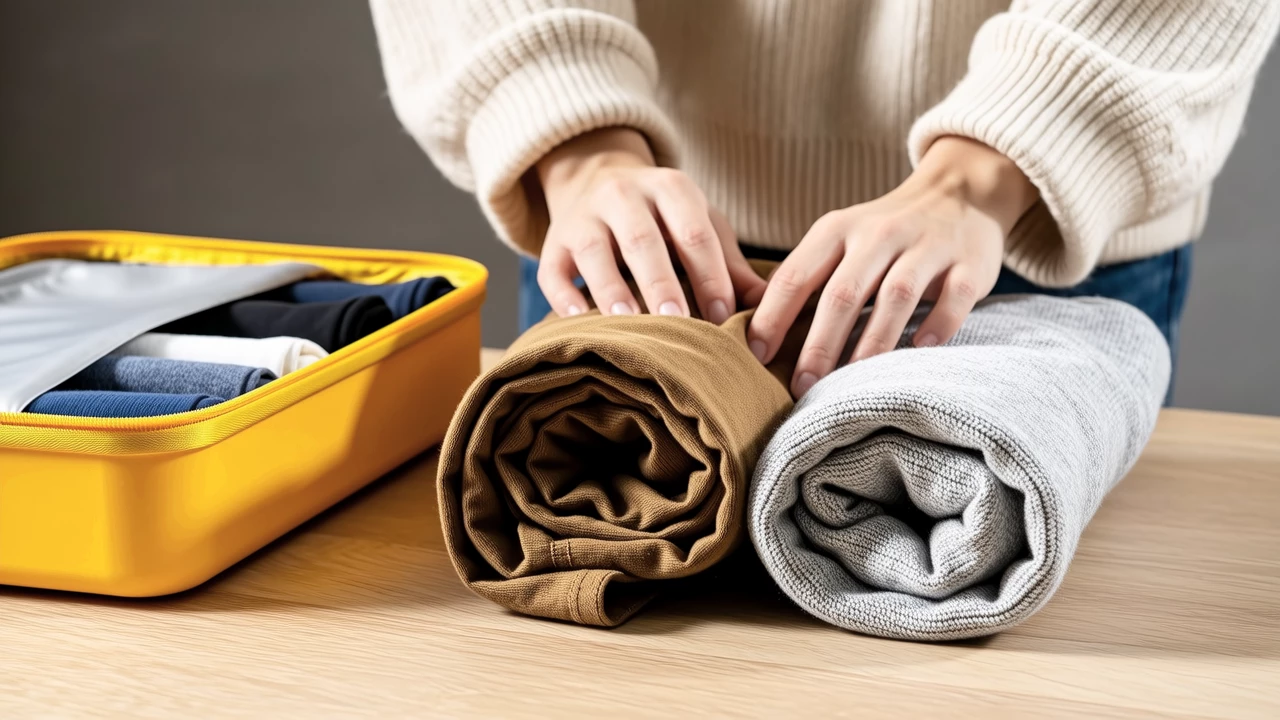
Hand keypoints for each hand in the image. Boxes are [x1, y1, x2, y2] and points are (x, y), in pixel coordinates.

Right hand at [535, 127, 765, 323]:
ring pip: (595, 250)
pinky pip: (552, 268)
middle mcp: (623, 194)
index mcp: (670, 188)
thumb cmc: (664, 218)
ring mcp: (584, 216)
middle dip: (661, 281)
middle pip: (642, 238)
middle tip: (678, 322)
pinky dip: (561, 294)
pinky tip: (576, 318)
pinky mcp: (554, 242)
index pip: (693, 232)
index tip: (722, 315)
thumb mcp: (700, 225)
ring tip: (628, 322)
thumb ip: (730, 265)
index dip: (709, 274)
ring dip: (611, 287)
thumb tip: (769, 307)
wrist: (597, 180)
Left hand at [747, 136, 1039, 397]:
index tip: (756, 356)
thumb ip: (807, 278)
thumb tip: (761, 335)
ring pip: (896, 297)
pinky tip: (919, 352)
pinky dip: (936, 326)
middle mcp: (879, 234)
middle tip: (802, 386)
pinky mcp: (969, 264)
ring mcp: (927, 247)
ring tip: (852, 385)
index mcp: (838, 230)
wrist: (958, 193)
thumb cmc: (883, 233)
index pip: (796, 275)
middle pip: (843, 293)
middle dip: (819, 345)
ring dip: (871, 344)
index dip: (773, 317)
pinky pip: (952, 298)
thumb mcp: (840, 240)